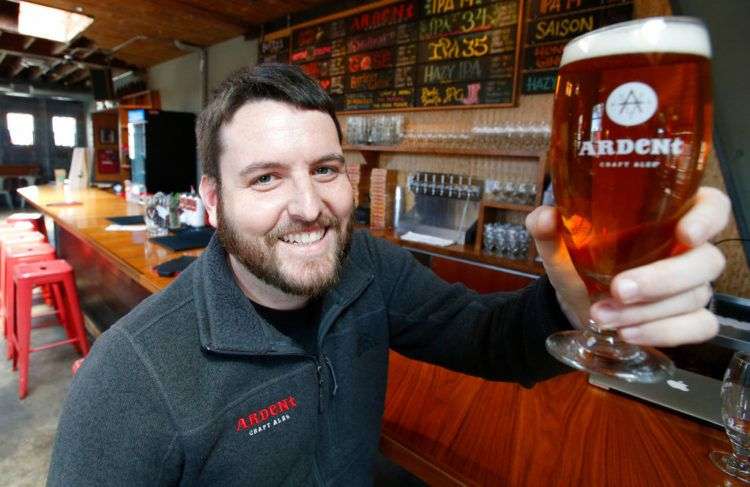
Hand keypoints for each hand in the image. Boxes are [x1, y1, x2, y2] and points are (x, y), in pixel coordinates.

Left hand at [526, 186, 730, 346]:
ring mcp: (693, 287)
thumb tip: (546, 217)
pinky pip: (697, 328)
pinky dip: (662, 333)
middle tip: (619, 289)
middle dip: (661, 279)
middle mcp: (689, 251)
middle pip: (705, 261)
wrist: (576, 300)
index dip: (707, 218)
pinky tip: (628, 333)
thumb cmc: (581, 261)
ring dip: (647, 311)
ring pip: (694, 298)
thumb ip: (548, 225)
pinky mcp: (691, 319)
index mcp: (669, 217)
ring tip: (602, 315)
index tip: (684, 233)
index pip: (712, 207)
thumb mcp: (560, 243)